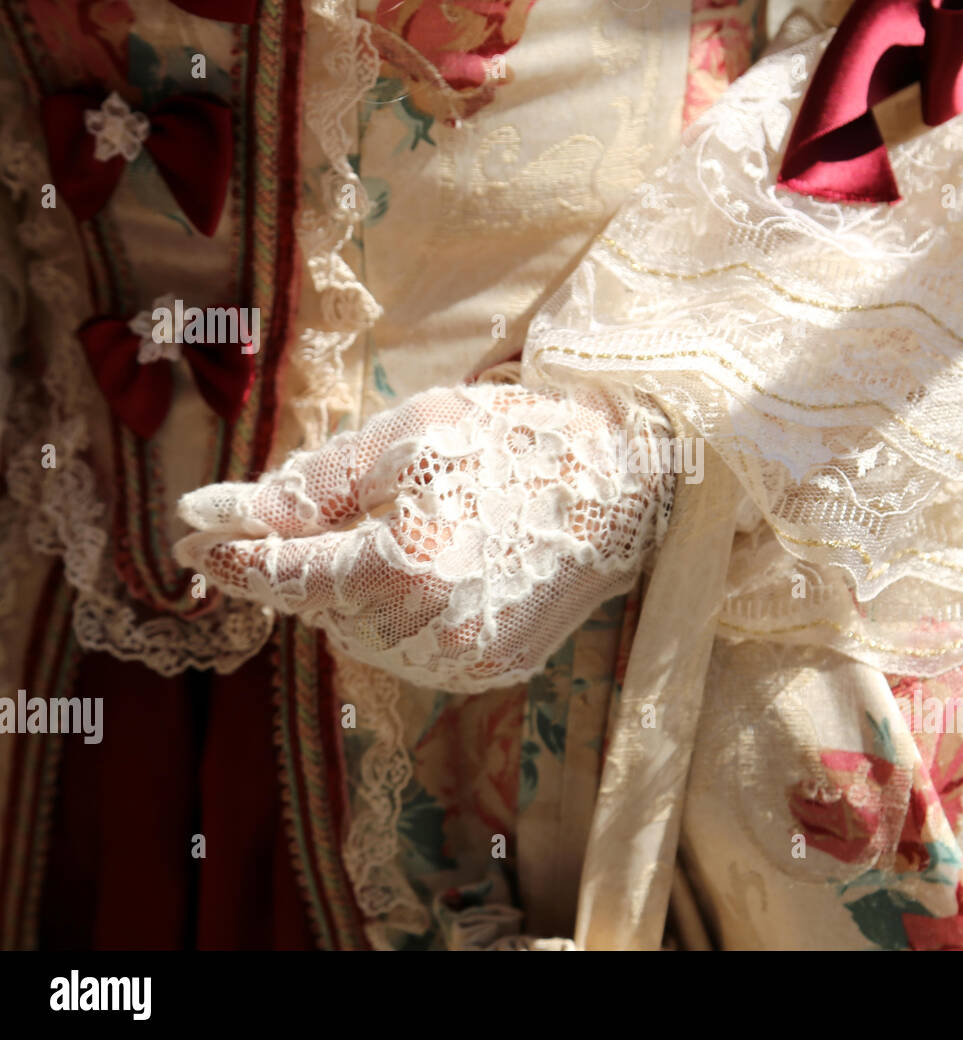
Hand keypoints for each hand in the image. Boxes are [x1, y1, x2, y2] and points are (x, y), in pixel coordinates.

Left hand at [175, 383, 674, 690]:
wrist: (626, 480)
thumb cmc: (514, 442)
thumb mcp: (404, 437)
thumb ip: (305, 487)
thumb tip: (211, 517)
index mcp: (405, 574)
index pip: (287, 577)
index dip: (235, 556)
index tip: (191, 539)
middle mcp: (432, 639)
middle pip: (320, 609)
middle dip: (307, 560)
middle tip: (328, 511)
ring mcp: (465, 665)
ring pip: (360, 633)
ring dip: (353, 587)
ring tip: (404, 528)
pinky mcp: (490, 671)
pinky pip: (407, 648)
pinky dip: (397, 609)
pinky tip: (430, 564)